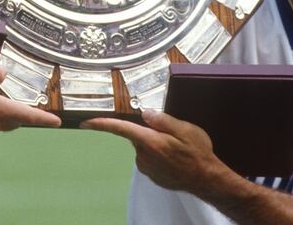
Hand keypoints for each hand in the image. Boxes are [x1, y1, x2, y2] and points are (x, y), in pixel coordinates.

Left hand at [81, 109, 228, 194]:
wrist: (207, 180)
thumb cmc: (198, 154)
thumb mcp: (185, 129)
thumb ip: (162, 119)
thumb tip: (145, 112)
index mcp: (150, 142)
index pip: (119, 129)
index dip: (100, 124)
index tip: (85, 123)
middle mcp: (144, 156)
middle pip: (137, 135)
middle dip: (149, 131)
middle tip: (171, 134)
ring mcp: (147, 168)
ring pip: (144, 147)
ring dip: (155, 144)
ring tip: (177, 148)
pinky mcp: (152, 175)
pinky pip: (150, 158)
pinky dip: (159, 155)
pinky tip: (175, 158)